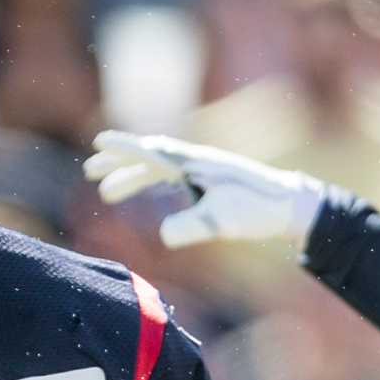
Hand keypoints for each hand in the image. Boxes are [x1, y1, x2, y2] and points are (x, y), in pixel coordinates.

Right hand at [84, 130, 325, 249]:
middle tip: (89, 173)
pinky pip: (171, 179)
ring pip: (157, 170)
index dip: (123, 149)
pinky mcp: (210, 184)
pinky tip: (147, 196)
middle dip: (118, 165)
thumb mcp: (223, 222)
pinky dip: (152, 184)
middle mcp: (195, 163)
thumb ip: (192, 226)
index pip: (151, 152)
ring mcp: (203, 172)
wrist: (290, 205)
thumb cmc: (258, 209)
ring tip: (107, 194)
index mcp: (194, 164)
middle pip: (148, 158)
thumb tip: (163, 236)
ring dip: (131, 179)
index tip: (97, 143)